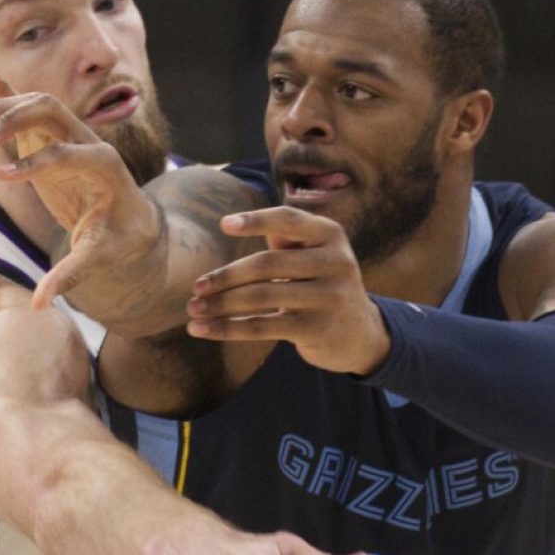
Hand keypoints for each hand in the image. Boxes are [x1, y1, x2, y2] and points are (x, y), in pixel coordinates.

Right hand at [0, 65, 159, 308]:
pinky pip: (31, 106)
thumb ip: (70, 276)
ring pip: (38, 104)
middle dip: (17, 121)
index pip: (65, 154)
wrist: (135, 221)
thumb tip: (40, 305)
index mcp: (104, 165)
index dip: (34, 164)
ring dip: (5, 107)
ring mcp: (72, 134)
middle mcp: (89, 141)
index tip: (3, 177)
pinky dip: (7, 91)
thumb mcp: (99, 258)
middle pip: (52, 113)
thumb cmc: (120, 240)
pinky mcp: (56, 136)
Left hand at [186, 206, 390, 374]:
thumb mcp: (314, 255)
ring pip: (261, 297)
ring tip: (193, 310)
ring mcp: (329, 297)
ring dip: (221, 304)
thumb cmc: (322, 285)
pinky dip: (228, 328)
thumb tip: (233, 223)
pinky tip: (202, 330)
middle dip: (226, 276)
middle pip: (267, 263)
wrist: (360, 334)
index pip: (289, 220)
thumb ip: (285, 238)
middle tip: (196, 287)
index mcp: (331, 235)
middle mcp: (335, 262)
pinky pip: (262, 326)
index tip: (224, 225)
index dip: (256, 221)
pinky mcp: (316, 329)